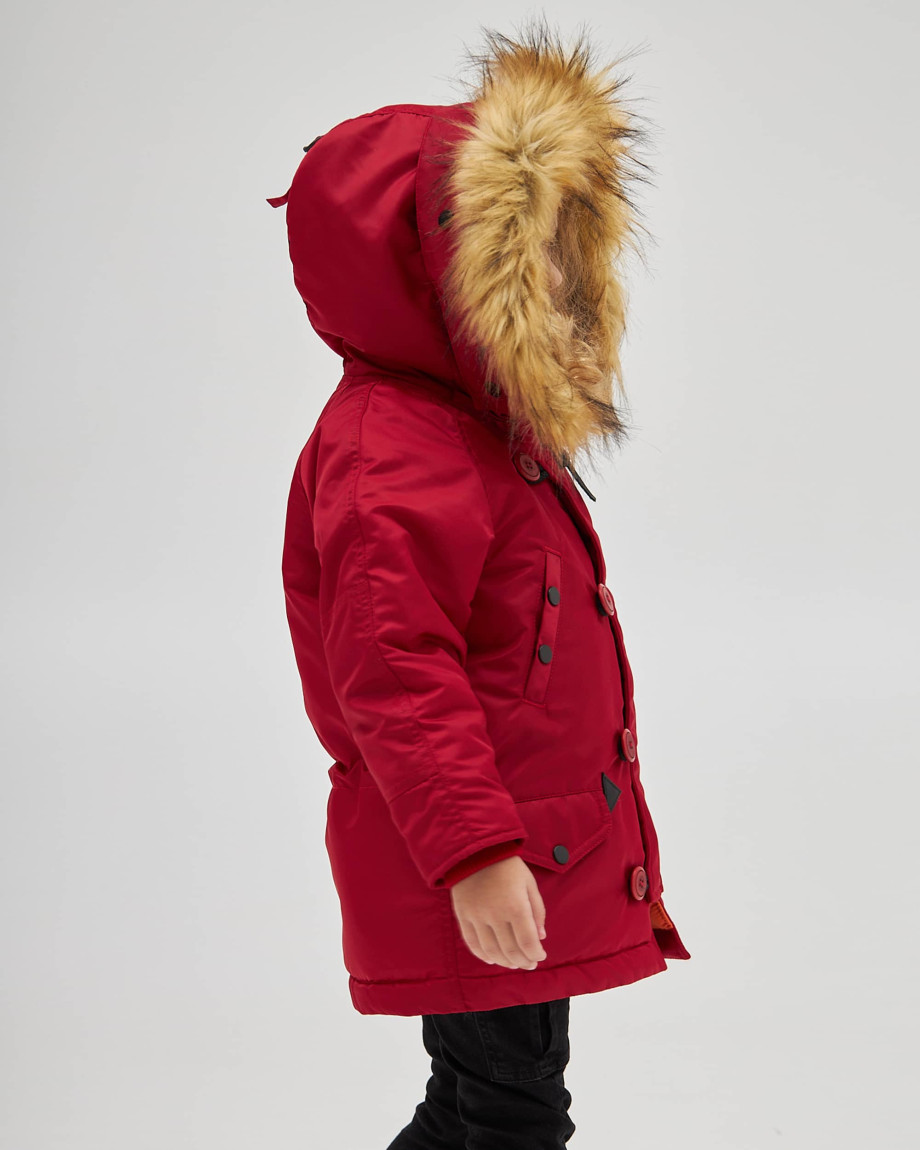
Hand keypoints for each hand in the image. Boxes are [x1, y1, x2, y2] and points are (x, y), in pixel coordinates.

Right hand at [449, 855, 547, 969]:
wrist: (475, 849)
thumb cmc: (507, 865)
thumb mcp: (529, 883)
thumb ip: (537, 911)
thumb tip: (541, 937)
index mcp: (515, 905)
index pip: (528, 942)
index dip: (536, 954)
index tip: (541, 956)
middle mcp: (495, 914)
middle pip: (510, 950)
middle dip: (523, 961)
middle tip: (530, 964)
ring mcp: (477, 916)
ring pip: (491, 950)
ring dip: (504, 962)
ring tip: (513, 963)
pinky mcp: (463, 915)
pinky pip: (472, 942)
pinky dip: (482, 955)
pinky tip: (492, 960)